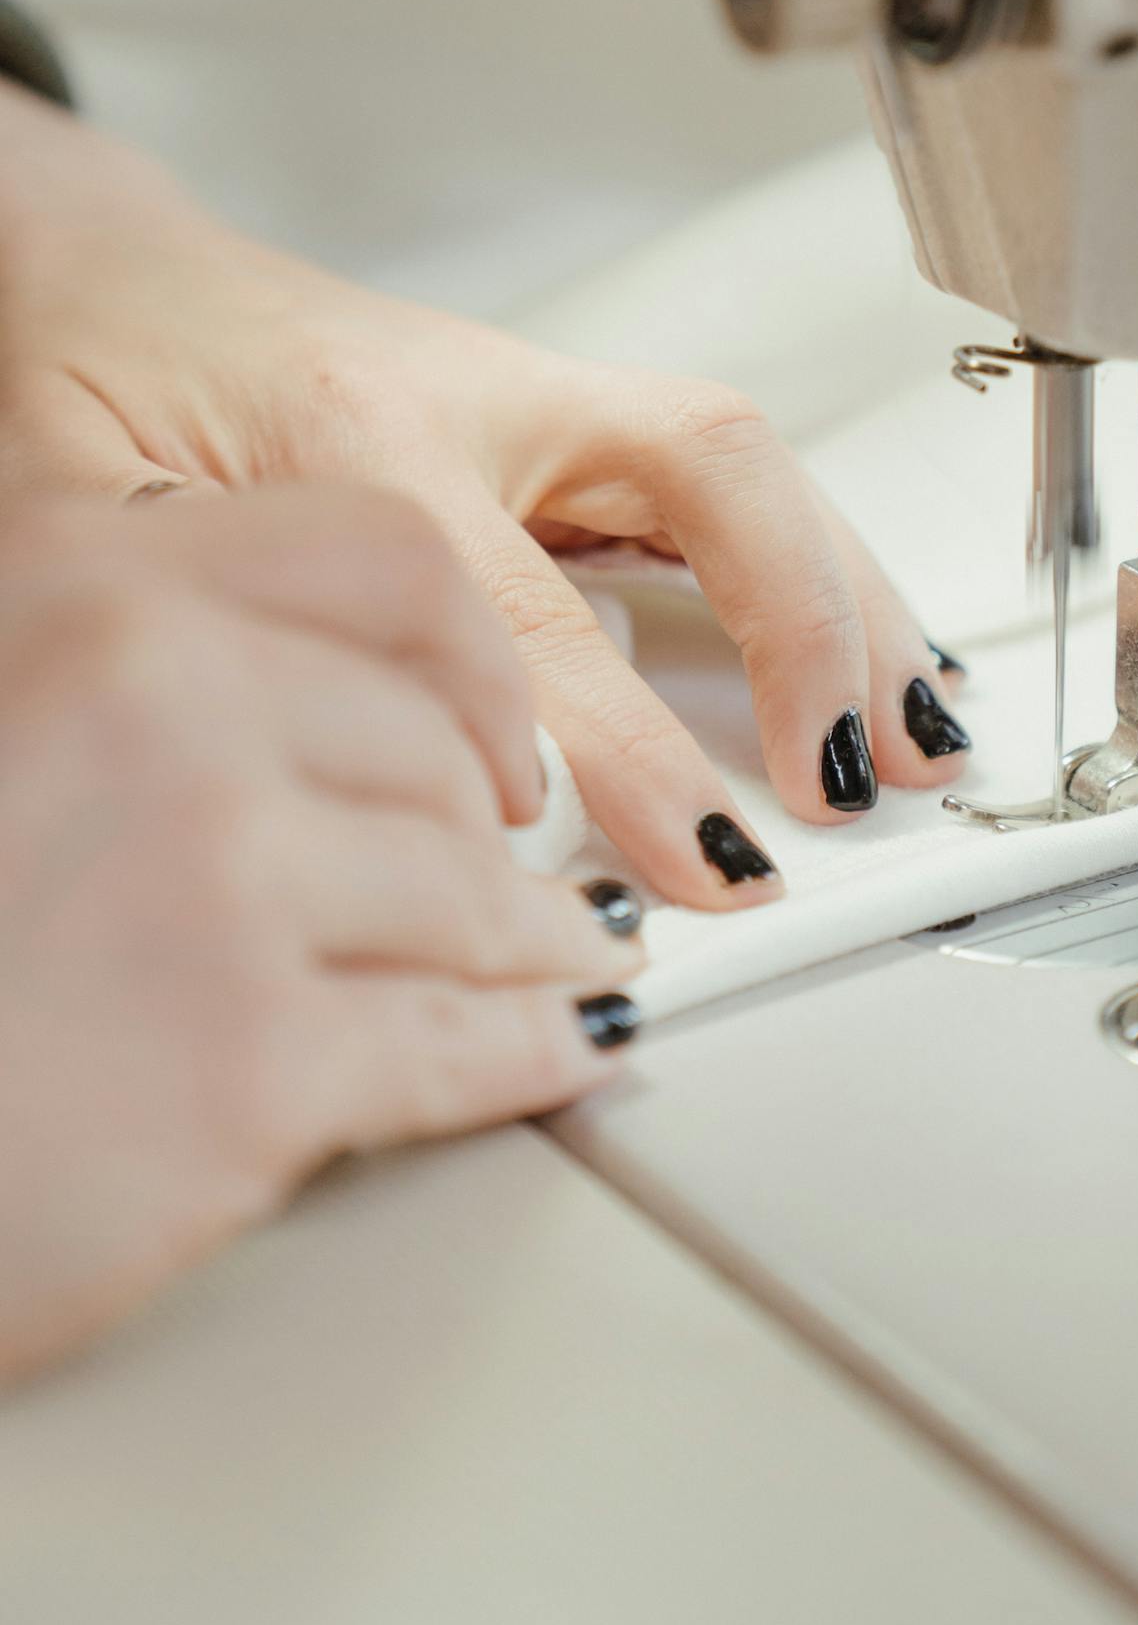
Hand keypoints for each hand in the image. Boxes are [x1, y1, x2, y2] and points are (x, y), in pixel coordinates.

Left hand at [0, 86, 970, 906]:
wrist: (97, 269)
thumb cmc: (84, 385)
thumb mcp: (84, 529)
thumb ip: (200, 655)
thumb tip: (328, 811)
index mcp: (357, 431)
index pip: (536, 613)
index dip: (635, 750)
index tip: (706, 863)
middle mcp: (475, 397)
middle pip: (703, 476)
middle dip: (809, 626)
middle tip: (859, 775)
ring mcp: (530, 396)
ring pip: (744, 463)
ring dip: (849, 593)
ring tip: (923, 726)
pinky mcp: (560, 415)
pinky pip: (726, 476)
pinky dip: (816, 566)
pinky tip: (868, 649)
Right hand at [0, 484, 644, 1384]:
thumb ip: (111, 670)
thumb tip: (289, 697)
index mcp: (88, 585)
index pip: (380, 558)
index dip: (469, 652)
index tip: (501, 713)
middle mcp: (164, 702)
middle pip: (431, 751)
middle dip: (491, 829)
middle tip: (524, 867)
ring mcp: (220, 880)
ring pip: (466, 896)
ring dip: (533, 939)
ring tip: (563, 953)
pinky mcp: (249, 1067)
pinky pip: (453, 1045)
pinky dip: (523, 1051)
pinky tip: (551, 1045)